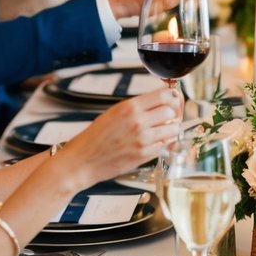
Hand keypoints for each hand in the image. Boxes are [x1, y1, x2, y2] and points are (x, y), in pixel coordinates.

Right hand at [62, 88, 181, 180]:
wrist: (83, 160)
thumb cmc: (95, 137)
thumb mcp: (114, 112)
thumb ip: (136, 107)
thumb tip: (157, 102)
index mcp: (129, 107)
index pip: (163, 95)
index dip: (170, 97)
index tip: (170, 100)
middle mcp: (138, 121)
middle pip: (171, 111)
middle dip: (170, 113)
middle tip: (165, 117)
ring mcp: (143, 139)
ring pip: (172, 129)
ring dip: (169, 129)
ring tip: (160, 130)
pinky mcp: (144, 155)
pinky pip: (165, 145)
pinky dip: (163, 143)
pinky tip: (153, 142)